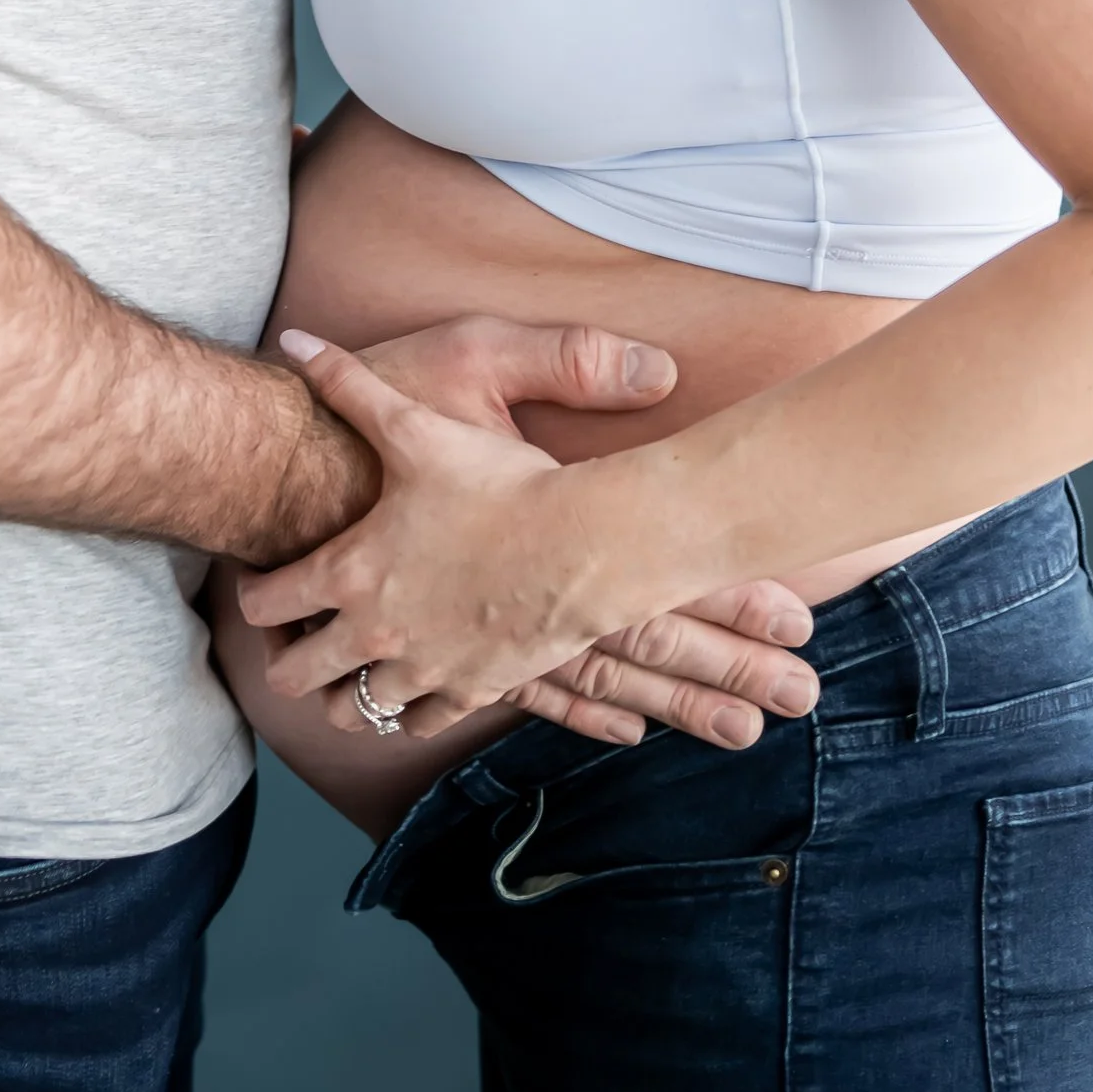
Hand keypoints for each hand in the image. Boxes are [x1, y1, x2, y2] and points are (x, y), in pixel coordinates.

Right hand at [337, 317, 817, 750]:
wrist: (289, 477)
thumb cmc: (386, 425)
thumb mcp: (475, 365)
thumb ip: (563, 361)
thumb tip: (658, 367)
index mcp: (540, 541)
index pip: (653, 580)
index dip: (728, 601)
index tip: (804, 619)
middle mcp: (518, 605)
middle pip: (640, 649)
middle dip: (723, 673)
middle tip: (800, 696)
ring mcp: (480, 641)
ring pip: (592, 685)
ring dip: (674, 705)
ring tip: (746, 730)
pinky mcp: (446, 654)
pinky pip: (523, 700)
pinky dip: (583, 713)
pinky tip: (626, 727)